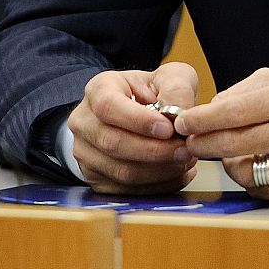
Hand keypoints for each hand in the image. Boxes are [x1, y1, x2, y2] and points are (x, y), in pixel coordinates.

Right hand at [67, 61, 198, 194]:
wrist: (134, 116)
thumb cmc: (151, 95)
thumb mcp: (167, 77)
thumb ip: (176, 88)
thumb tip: (180, 113)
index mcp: (97, 90)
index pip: (108, 106)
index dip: (138, 121)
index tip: (168, 128)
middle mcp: (84, 122)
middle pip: (112, 143)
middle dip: (155, 151)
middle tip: (185, 150)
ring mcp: (85, 153)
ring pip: (121, 171)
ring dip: (159, 171)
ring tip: (184, 161)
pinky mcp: (96, 179)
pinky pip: (127, 190)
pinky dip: (158, 186)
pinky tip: (176, 173)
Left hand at [171, 68, 268, 203]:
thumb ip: (241, 92)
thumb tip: (206, 110)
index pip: (232, 112)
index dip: (201, 120)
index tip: (182, 123)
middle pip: (233, 144)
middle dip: (203, 144)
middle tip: (191, 143)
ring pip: (245, 172)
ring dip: (229, 165)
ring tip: (230, 154)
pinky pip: (263, 190)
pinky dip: (252, 180)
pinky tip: (256, 167)